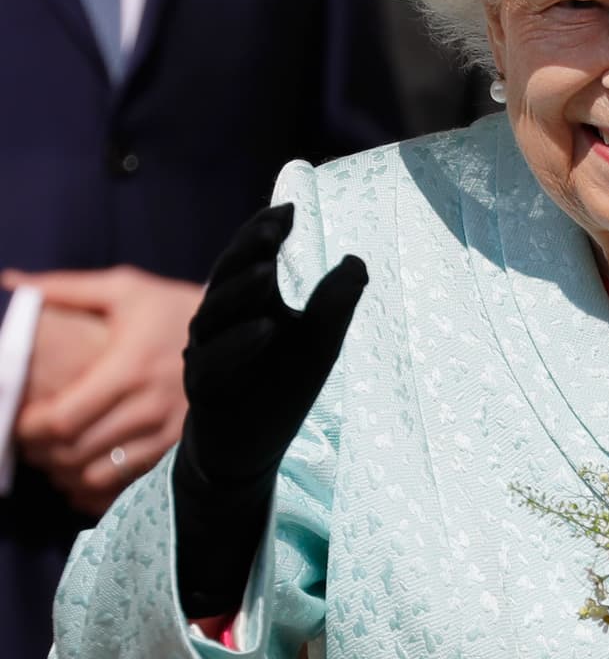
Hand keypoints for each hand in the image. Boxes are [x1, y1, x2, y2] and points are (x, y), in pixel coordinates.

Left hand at [6, 267, 200, 514]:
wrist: (241, 336)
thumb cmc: (173, 311)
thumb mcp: (124, 290)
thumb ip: (65, 289)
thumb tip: (11, 281)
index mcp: (127, 369)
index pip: (64, 419)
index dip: (32, 429)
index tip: (21, 423)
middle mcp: (149, 408)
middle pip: (76, 451)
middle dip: (43, 453)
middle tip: (31, 444)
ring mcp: (169, 435)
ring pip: (100, 476)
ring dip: (68, 474)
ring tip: (57, 460)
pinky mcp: (181, 452)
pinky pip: (129, 487)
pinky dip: (100, 489)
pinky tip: (87, 475)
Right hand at [174, 203, 366, 616]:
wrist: (248, 452)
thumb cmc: (280, 391)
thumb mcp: (319, 345)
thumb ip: (334, 303)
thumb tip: (355, 259)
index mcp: (246, 304)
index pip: (249, 257)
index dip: (264, 231)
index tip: (290, 207)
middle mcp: (219, 323)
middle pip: (227, 276)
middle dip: (249, 249)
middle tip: (275, 226)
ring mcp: (206, 355)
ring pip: (216, 316)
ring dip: (243, 291)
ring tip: (270, 271)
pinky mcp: (204, 392)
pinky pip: (216, 364)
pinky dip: (240, 345)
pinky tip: (267, 328)